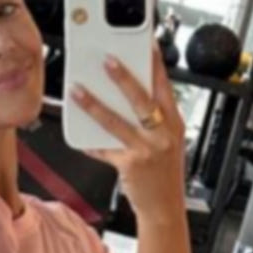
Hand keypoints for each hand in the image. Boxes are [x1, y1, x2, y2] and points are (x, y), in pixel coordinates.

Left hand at [69, 47, 186, 226]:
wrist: (164, 208)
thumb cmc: (164, 175)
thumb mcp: (166, 143)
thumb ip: (151, 121)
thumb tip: (124, 97)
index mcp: (173, 125)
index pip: (165, 87)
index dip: (156, 64)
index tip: (146, 44)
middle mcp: (163, 135)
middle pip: (142, 100)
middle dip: (124, 77)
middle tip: (107, 59)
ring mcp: (147, 149)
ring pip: (117, 121)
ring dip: (95, 104)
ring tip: (78, 90)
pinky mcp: (130, 164)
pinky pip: (105, 148)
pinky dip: (91, 142)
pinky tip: (79, 134)